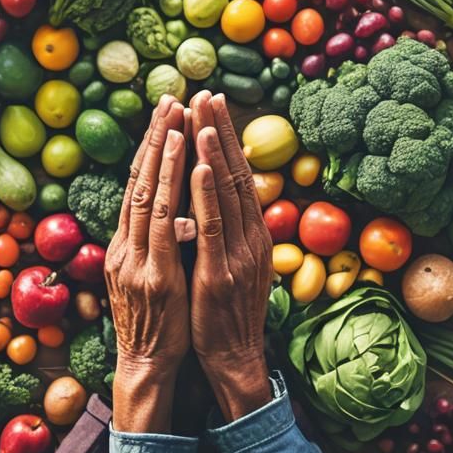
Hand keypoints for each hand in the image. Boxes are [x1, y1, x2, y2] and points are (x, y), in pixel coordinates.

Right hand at [105, 97, 189, 431]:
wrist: (147, 366)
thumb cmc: (158, 322)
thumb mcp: (151, 274)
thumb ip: (157, 241)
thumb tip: (176, 209)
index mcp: (125, 243)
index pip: (138, 185)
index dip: (151, 148)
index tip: (166, 114)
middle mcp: (125, 244)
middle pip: (139, 179)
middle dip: (155, 137)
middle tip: (170, 99)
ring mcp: (136, 258)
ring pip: (149, 193)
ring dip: (164, 152)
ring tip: (177, 117)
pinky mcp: (153, 274)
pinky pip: (164, 222)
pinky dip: (173, 186)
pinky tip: (183, 159)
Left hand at [188, 92, 273, 421]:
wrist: (234, 359)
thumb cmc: (226, 310)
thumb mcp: (233, 261)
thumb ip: (227, 227)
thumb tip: (216, 193)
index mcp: (252, 232)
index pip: (239, 173)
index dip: (226, 137)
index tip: (212, 104)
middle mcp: (251, 236)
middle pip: (236, 173)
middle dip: (220, 131)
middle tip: (208, 93)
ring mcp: (238, 254)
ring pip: (227, 193)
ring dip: (215, 151)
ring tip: (204, 115)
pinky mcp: (221, 274)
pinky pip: (213, 226)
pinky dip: (207, 193)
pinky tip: (200, 165)